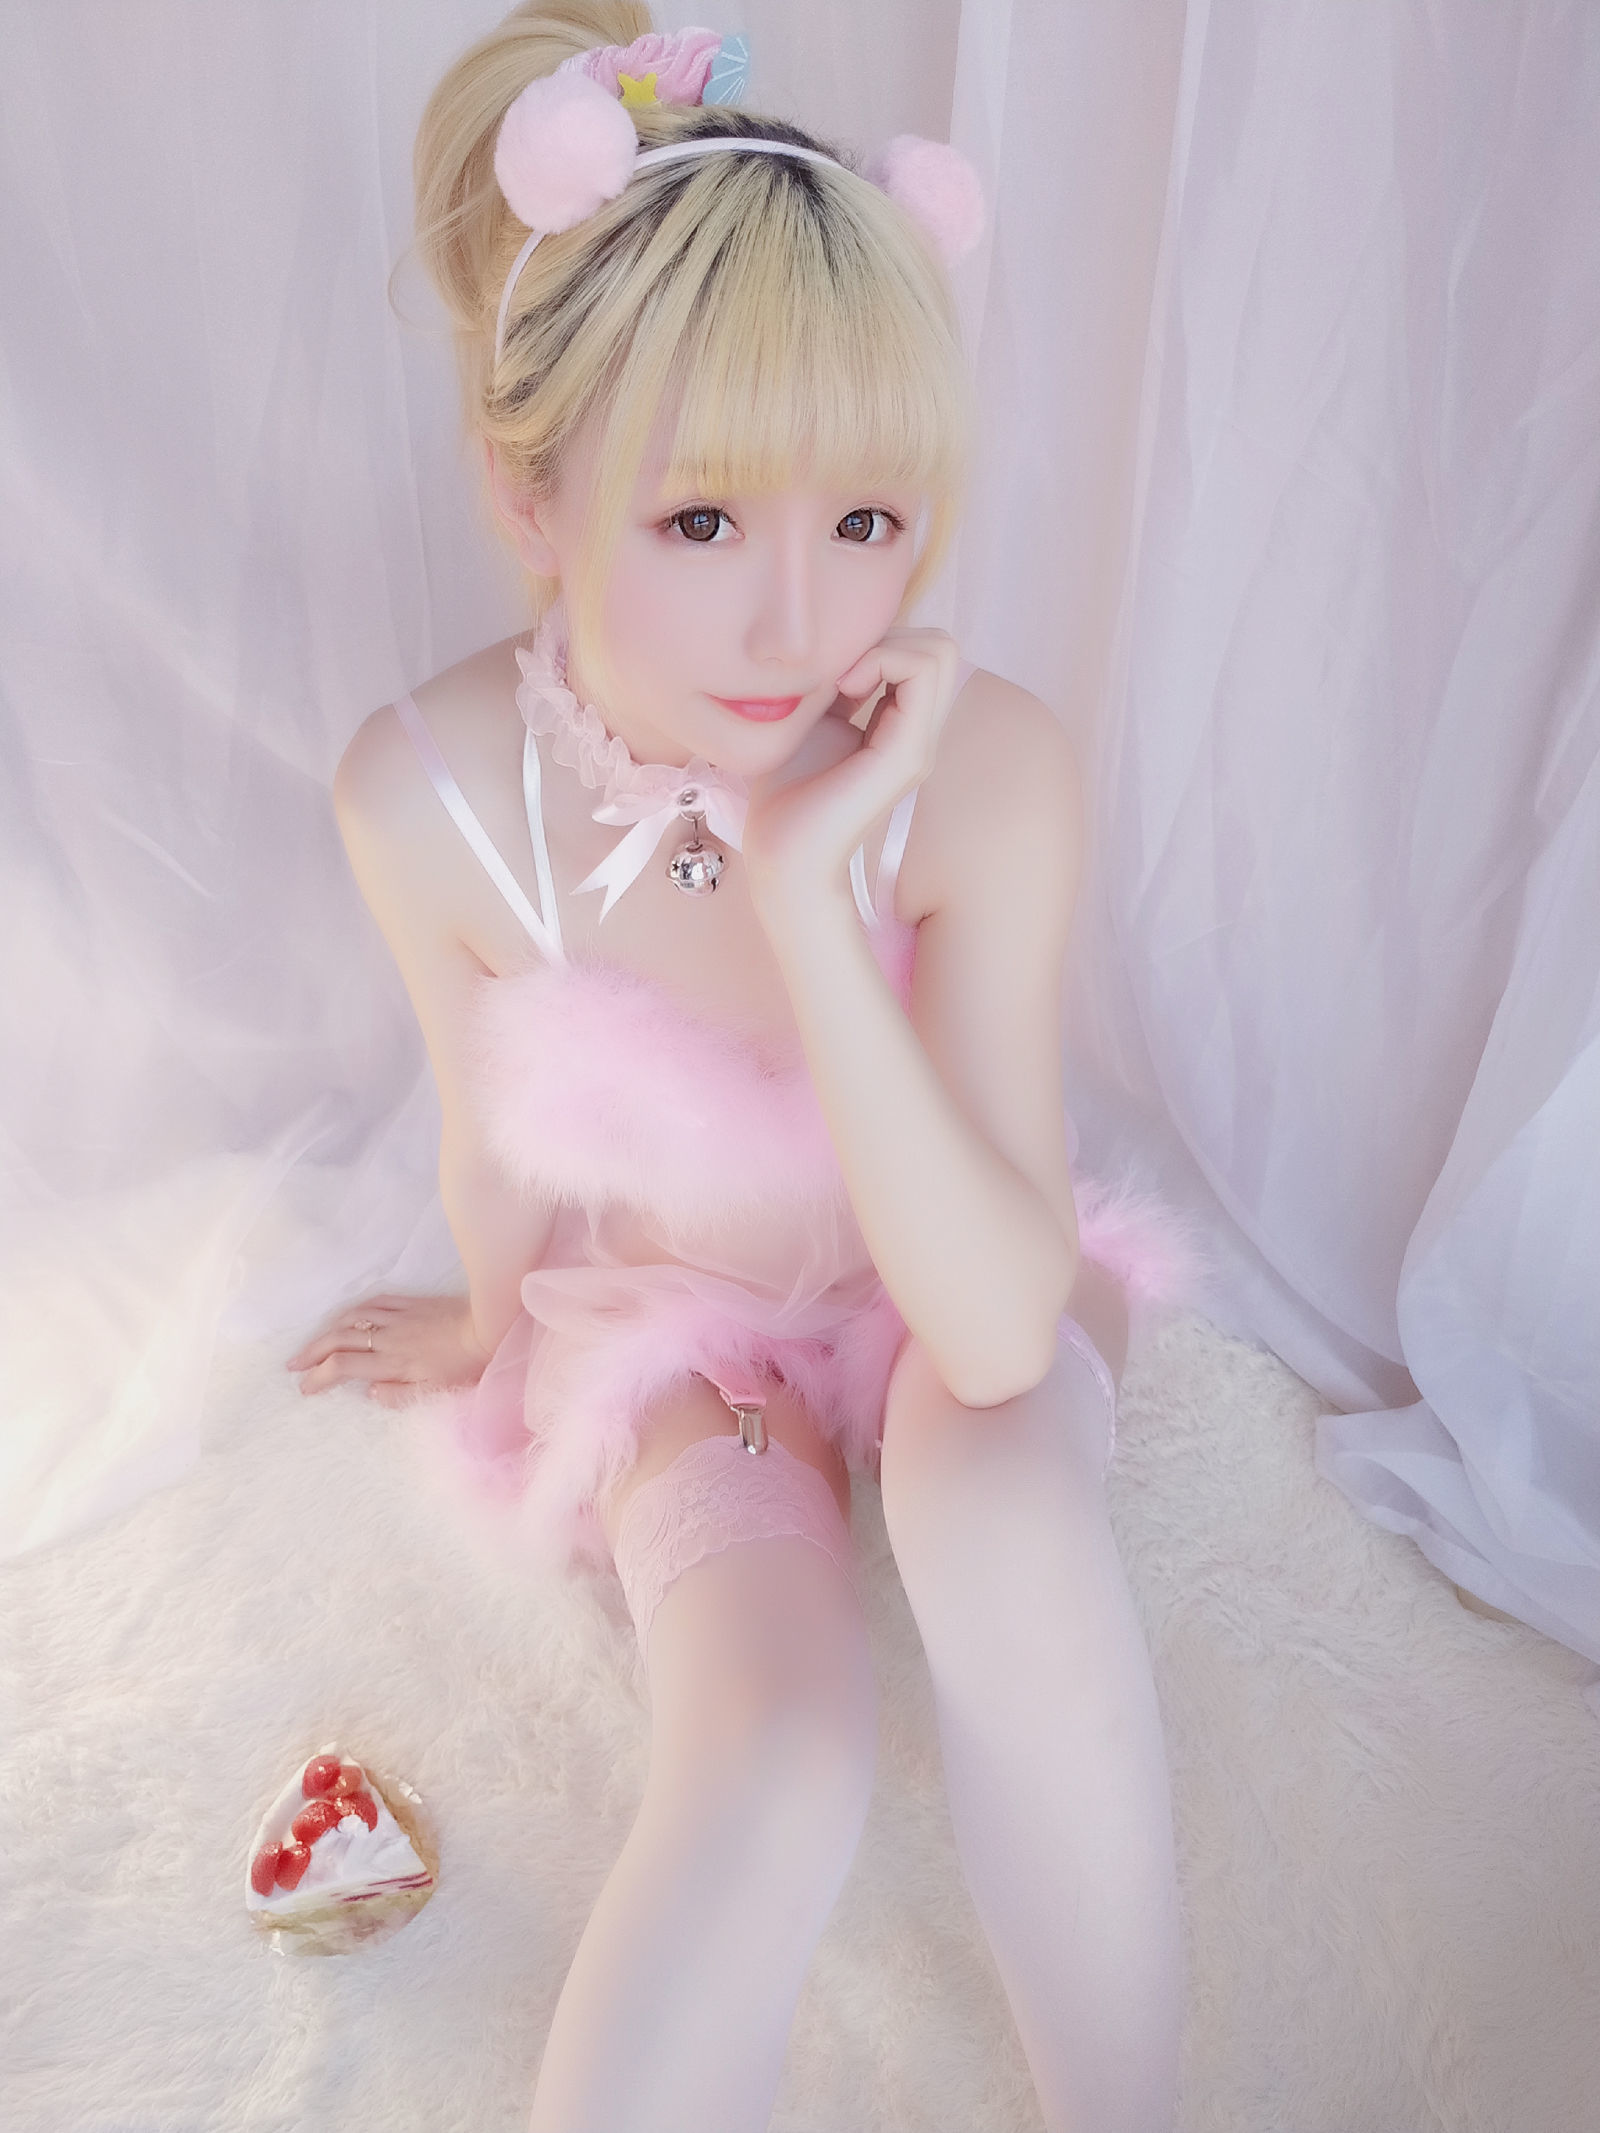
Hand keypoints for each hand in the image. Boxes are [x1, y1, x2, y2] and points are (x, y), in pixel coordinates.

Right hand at [286, 1292, 490, 1408]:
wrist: (489, 1329)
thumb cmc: (465, 1366)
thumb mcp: (434, 1391)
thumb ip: (398, 1395)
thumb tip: (368, 1392)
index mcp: (392, 1362)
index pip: (343, 1366)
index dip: (319, 1376)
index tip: (304, 1387)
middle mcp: (388, 1337)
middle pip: (338, 1340)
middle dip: (311, 1352)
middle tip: (293, 1365)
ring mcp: (397, 1316)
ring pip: (351, 1318)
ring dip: (326, 1330)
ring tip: (313, 1342)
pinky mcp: (410, 1303)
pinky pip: (374, 1302)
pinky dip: (354, 1309)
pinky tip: (347, 1316)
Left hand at [741, 626, 962, 911]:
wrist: (781, 851)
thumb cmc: (785, 792)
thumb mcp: (809, 718)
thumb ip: (835, 681)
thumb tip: (849, 638)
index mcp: (898, 726)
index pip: (920, 650)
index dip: (877, 638)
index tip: (832, 668)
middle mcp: (918, 733)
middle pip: (938, 644)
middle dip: (887, 634)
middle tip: (840, 668)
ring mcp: (919, 744)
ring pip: (939, 650)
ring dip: (886, 643)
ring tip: (844, 676)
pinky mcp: (908, 753)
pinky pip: (923, 672)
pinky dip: (883, 658)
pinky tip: (844, 684)